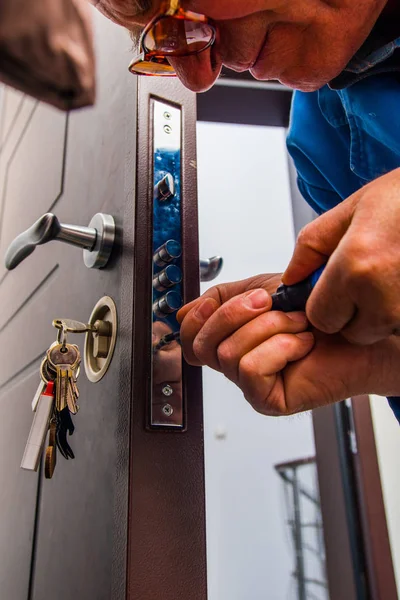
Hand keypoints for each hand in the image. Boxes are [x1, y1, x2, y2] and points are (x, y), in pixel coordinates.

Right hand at [177, 275, 399, 414]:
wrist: (356, 326)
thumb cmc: (316, 310)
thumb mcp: (261, 290)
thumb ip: (221, 298)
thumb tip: (184, 312)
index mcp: (232, 338)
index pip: (190, 337)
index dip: (197, 317)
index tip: (218, 301)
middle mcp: (237, 364)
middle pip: (202, 345)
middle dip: (235, 314)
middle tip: (270, 303)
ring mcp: (251, 384)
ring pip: (228, 353)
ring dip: (269, 328)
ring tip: (298, 325)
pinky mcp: (267, 400)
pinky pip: (249, 368)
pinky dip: (280, 347)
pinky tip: (302, 345)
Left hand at [283, 168, 399, 344]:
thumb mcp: (354, 208)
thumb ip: (313, 246)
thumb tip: (292, 277)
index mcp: (357, 267)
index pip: (321, 317)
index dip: (324, 304)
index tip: (333, 289)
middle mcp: (385, 296)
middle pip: (352, 331)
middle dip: (353, 311)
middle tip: (369, 276)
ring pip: (381, 330)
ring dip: (381, 312)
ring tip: (391, 274)